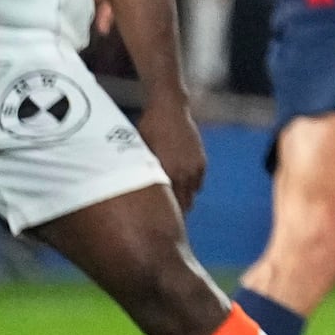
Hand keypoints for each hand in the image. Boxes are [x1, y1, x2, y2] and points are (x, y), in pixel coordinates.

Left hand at [140, 96, 206, 210]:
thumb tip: (133, 193)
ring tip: (172, 204)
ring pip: (192, 195)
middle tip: (164, 218)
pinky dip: (191, 187)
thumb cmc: (149, 129)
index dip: (164, 218)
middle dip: (175, 213)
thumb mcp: (140, 152)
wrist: (169, 109)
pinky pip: (198, 183)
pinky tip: (180, 186)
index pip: (170, 206)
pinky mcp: (202, 161)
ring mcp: (195, 168)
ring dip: (184, 200)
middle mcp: (184, 173)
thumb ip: (142, 174)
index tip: (157, 226)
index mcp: (167, 173)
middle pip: (184, 205)